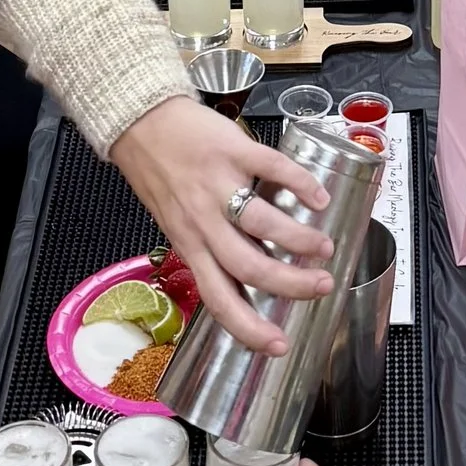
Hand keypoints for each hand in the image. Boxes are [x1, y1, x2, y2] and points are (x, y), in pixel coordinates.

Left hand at [111, 98, 335, 353]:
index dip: (249, 329)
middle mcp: (202, 222)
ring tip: (324, 247)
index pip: (218, 299)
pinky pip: (274, 171)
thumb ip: (207, 245)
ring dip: (301, 239)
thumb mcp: (175, 221)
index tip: (279, 346)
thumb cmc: (158, 172)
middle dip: (292, 283)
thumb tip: (250, 272)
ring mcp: (218, 185)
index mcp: (189, 245)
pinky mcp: (233, 150)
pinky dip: (302, 186)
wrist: (140, 120)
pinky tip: (318, 197)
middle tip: (323, 286)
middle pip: (251, 266)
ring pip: (264, 224)